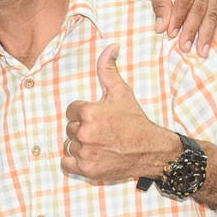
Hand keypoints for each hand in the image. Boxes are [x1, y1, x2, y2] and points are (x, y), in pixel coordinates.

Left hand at [62, 44, 178, 180]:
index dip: (83, 114)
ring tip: (99, 144)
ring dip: (80, 145)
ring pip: (69, 145)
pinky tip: (89, 156)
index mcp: (89, 112)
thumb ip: (109, 70)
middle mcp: (84, 133)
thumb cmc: (135, 121)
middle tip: (101, 132)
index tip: (97, 118)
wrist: (150, 149)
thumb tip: (110, 47)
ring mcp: (85, 153)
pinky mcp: (86, 169)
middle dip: (82, 130)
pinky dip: (74, 162)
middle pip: (70, 128)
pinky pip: (66, 163)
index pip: (71, 111)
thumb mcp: (122, 93)